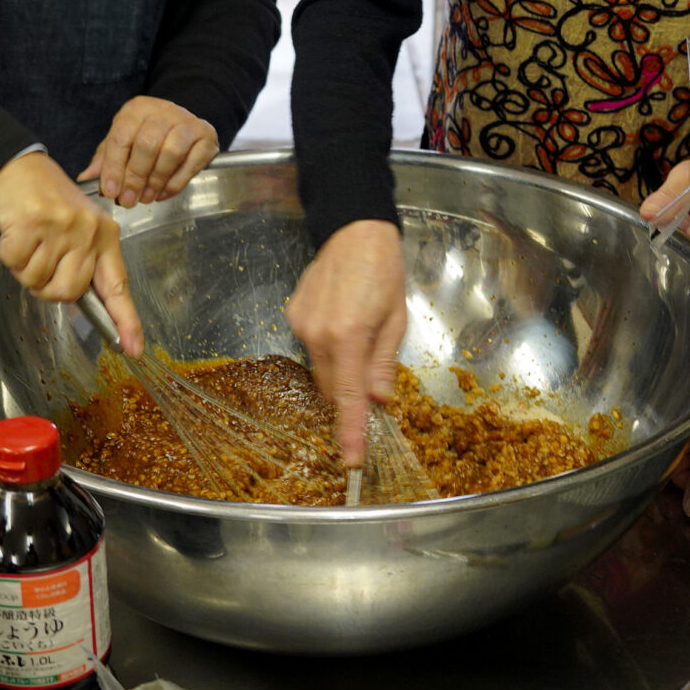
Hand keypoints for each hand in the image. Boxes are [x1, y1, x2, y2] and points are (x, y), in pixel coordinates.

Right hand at [0, 153, 140, 352]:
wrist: (17, 168)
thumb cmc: (47, 204)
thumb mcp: (79, 228)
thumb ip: (85, 263)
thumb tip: (82, 302)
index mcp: (105, 236)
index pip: (117, 285)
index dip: (125, 320)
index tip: (133, 349)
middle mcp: (88, 231)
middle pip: (69, 293)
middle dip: (48, 286)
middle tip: (41, 259)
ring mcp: (60, 226)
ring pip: (39, 281)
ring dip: (27, 269)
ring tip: (29, 241)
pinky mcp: (31, 222)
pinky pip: (17, 264)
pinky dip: (10, 256)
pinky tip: (15, 233)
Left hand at [77, 96, 217, 207]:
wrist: (184, 122)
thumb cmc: (148, 134)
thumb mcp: (124, 140)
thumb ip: (106, 158)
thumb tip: (86, 178)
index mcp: (136, 109)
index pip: (121, 137)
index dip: (114, 167)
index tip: (109, 191)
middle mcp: (163, 110)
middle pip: (146, 145)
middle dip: (135, 177)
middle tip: (128, 200)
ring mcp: (187, 122)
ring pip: (170, 153)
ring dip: (155, 181)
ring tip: (146, 198)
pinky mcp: (206, 136)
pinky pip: (191, 163)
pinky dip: (176, 182)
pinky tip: (163, 193)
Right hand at [286, 220, 406, 466]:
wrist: (353, 230)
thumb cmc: (383, 271)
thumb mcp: (396, 318)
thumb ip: (383, 362)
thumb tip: (378, 400)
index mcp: (349, 336)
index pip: (349, 397)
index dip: (351, 431)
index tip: (352, 458)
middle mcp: (318, 334)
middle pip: (332, 387)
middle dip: (349, 400)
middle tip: (371, 402)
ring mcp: (301, 325)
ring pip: (321, 368)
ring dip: (340, 371)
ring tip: (361, 343)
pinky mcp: (293, 316)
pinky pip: (311, 347)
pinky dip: (328, 350)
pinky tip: (342, 327)